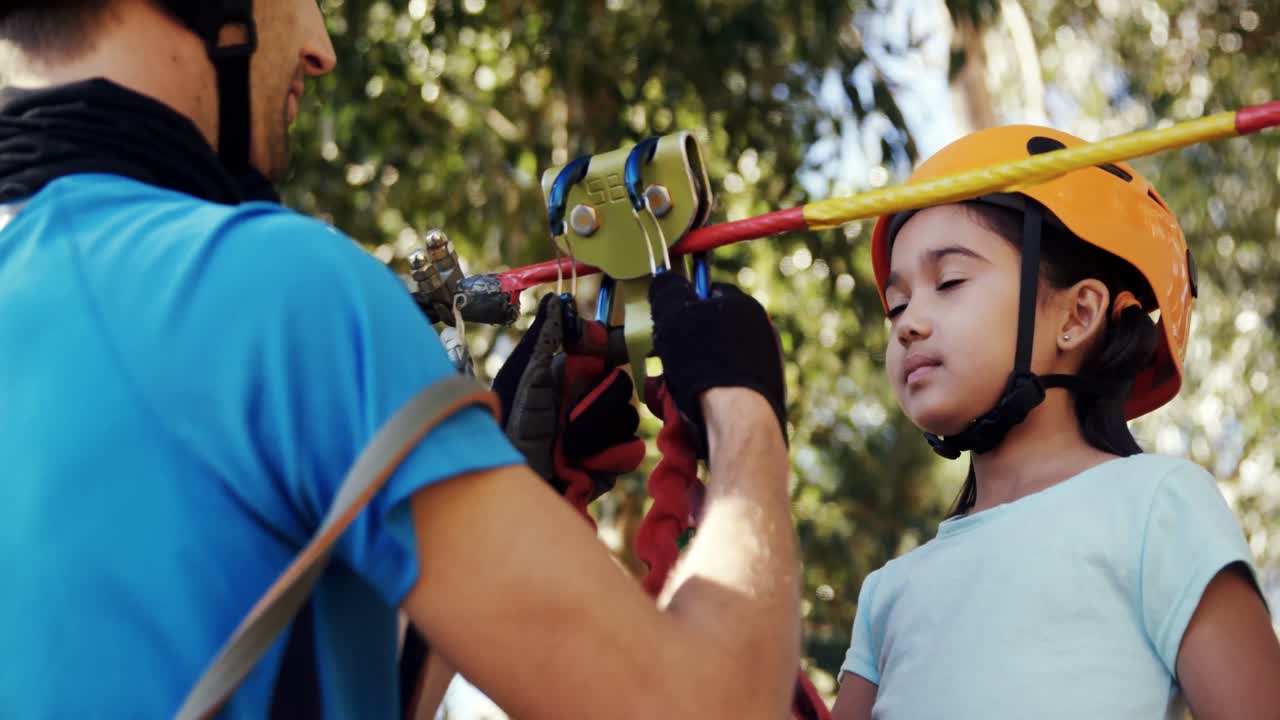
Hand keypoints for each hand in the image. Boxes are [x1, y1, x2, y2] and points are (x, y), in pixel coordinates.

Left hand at [491, 294, 643, 505]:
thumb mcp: (527, 384)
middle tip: (568, 423)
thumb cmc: (515, 434)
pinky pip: (629, 451)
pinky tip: (581, 467)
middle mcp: (591, 401)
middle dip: (596, 406)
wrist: (520, 487)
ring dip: (596, 437)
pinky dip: (606, 460)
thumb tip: (555, 302)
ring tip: (567, 450)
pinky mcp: (614, 460)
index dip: (614, 349)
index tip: (614, 352)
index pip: (607, 352)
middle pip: (622, 387)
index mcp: (571, 377)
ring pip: (627, 419)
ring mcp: (605, 431)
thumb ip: (545, 344)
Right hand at [648, 273, 786, 454]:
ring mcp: (764, 369)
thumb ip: (667, 292)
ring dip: (686, 378)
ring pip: (712, 367)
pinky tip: (687, 411)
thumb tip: (664, 279)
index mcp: (744, 307)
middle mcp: (760, 334)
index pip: (708, 294)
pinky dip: (703, 399)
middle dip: (680, 349)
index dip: (682, 306)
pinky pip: (723, 393)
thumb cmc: (706, 363)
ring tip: (669, 394)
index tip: (665, 322)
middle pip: (708, 334)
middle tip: (661, 363)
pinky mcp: (761, 400)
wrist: (738, 420)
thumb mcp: (674, 315)